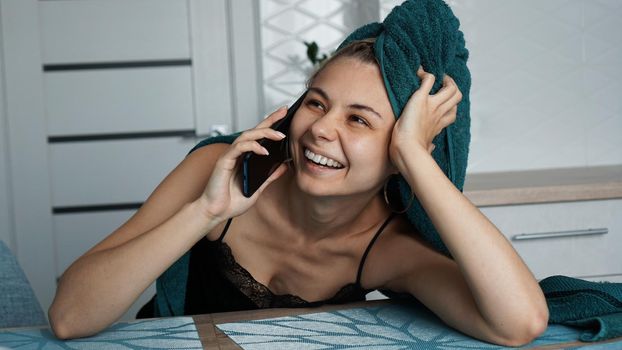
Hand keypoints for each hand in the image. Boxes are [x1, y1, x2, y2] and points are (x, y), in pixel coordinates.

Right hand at [198, 107, 289, 221]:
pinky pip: (239, 148)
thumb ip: (269, 176)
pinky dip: (252, 147)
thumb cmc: (232, 201)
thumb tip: (283, 166)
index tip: (284, 115)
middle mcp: (238, 154)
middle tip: (283, 112)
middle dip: (269, 120)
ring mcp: (230, 156)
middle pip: (254, 131)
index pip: (259, 137)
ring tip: (279, 135)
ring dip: (264, 133)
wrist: (216, 212)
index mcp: (245, 158)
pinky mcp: (224, 161)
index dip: (270, 124)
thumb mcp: (258, 188)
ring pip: (247, 136)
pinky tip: (264, 151)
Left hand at [389, 66, 461, 170]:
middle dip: (452, 87)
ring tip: (437, 77)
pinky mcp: (421, 98)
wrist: (407, 149)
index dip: (450, 106)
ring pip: (451, 88)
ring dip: (445, 79)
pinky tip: (419, 73)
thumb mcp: (424, 149)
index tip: (441, 102)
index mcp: (438, 126)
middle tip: (442, 84)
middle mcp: (438, 114)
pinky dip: (425, 74)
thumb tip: (432, 148)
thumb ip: (429, 147)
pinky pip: (429, 80)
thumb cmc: (411, 152)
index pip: (452, 113)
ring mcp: (432, 105)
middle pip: (457, 97)